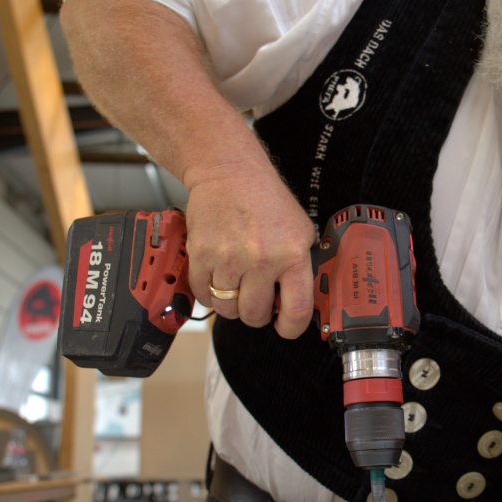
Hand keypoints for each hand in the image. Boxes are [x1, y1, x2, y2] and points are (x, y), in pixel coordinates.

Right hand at [184, 165, 316, 338]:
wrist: (229, 173)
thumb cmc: (266, 200)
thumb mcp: (300, 231)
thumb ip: (300, 267)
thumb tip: (297, 304)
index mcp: (292, 254)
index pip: (296, 310)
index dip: (290, 328)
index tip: (285, 328)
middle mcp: (261, 258)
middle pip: (255, 314)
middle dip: (257, 314)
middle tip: (257, 299)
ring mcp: (229, 258)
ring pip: (227, 309)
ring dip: (231, 304)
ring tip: (236, 286)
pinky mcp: (201, 255)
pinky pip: (203, 295)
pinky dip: (209, 293)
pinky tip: (218, 277)